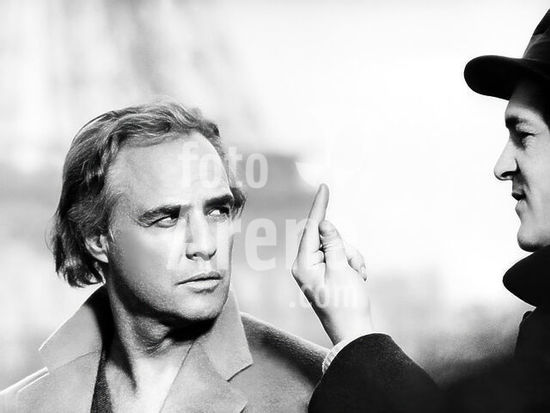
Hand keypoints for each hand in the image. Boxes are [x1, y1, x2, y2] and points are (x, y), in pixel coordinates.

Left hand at [292, 184, 373, 344]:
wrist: (354, 332)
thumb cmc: (346, 304)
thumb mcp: (341, 268)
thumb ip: (333, 243)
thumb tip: (323, 223)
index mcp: (303, 264)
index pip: (310, 228)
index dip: (319, 207)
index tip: (323, 187)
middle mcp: (306, 265)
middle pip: (328, 238)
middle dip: (345, 249)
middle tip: (354, 269)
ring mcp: (316, 269)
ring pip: (338, 247)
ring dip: (352, 258)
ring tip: (357, 278)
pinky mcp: (326, 273)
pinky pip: (342, 257)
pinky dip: (352, 264)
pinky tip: (357, 279)